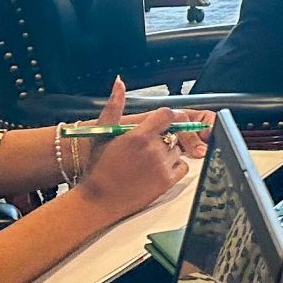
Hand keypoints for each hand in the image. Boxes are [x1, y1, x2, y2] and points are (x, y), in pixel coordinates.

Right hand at [74, 103, 189, 217]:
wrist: (99, 199)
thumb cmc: (99, 167)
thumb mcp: (103, 133)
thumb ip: (114, 106)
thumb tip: (120, 82)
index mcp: (138, 136)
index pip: (168, 115)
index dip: (168, 116)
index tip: (165, 121)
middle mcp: (153, 150)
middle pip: (173, 133)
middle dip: (163, 136)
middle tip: (147, 146)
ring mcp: (162, 166)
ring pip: (177, 149)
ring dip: (168, 151)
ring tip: (148, 161)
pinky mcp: (167, 181)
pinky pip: (183, 166)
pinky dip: (175, 166)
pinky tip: (157, 170)